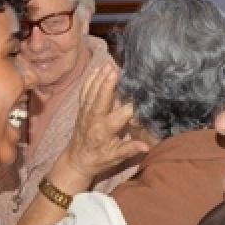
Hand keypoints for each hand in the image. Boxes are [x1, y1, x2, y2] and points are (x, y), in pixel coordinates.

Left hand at [59, 65, 147, 186]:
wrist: (77, 160)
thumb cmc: (99, 158)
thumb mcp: (116, 157)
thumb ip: (130, 149)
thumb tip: (147, 147)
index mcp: (105, 130)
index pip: (121, 115)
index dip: (132, 106)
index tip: (142, 96)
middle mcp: (94, 119)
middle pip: (101, 98)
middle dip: (108, 84)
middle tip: (116, 69)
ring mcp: (85, 112)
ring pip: (91, 92)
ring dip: (99, 77)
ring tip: (108, 64)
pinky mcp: (81, 109)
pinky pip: (84, 91)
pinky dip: (89, 79)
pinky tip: (95, 69)